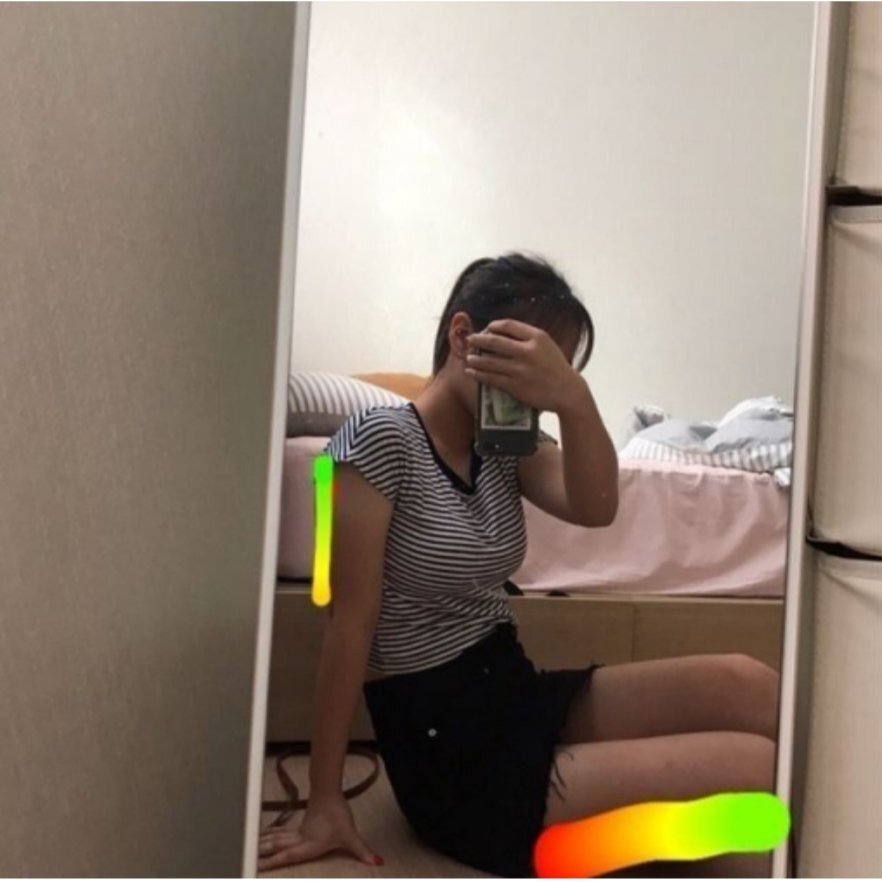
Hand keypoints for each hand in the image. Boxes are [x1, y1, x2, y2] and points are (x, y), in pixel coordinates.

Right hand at [258, 794, 382, 871]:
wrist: (330, 792)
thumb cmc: (337, 814)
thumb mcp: (350, 835)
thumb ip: (362, 850)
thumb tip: (377, 860)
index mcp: (308, 844)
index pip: (288, 855)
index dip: (274, 862)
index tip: (257, 866)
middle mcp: (299, 839)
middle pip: (277, 847)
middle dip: (262, 853)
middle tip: (246, 859)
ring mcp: (298, 832)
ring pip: (277, 839)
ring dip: (264, 844)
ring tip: (249, 848)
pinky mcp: (300, 826)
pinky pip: (281, 833)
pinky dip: (271, 836)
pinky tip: (265, 836)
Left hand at [465, 319, 586, 414]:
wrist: (567, 391)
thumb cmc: (555, 367)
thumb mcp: (546, 345)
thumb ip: (527, 337)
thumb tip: (500, 332)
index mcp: (537, 337)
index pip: (508, 325)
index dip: (493, 326)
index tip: (486, 329)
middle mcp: (528, 351)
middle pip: (495, 341)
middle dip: (478, 340)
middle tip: (469, 340)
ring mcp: (521, 370)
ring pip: (490, 361)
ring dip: (475, 359)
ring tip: (468, 358)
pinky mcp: (516, 386)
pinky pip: (492, 378)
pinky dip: (479, 374)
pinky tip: (472, 372)